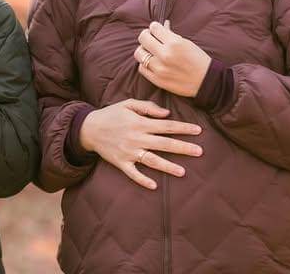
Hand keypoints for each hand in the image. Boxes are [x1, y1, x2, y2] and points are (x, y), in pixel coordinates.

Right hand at [79, 99, 202, 189]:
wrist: (89, 128)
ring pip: (152, 160)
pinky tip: (155, 186)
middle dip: (183, 147)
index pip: (166, 126)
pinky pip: (133, 173)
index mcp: (140, 123)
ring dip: (168, 166)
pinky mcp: (121, 163)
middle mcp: (136, 138)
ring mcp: (129, 152)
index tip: (198, 131)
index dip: (183, 128)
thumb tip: (167, 114)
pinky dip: (143, 180)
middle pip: (164, 144)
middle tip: (200, 152)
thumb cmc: (111, 114)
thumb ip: (148, 107)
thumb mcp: (128, 104)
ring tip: (183, 171)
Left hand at [134, 20, 210, 96]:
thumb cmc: (198, 60)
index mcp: (174, 43)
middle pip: (143, 38)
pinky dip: (144, 64)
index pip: (154, 28)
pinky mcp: (157, 80)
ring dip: (143, 50)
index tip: (156, 29)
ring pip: (139, 53)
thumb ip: (170, 35)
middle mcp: (165, 55)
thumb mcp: (186, 42)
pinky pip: (141, 68)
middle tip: (150, 38)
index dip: (154, 27)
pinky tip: (151, 62)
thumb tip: (160, 26)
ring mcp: (159, 69)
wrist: (206, 81)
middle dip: (146, 35)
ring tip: (150, 51)